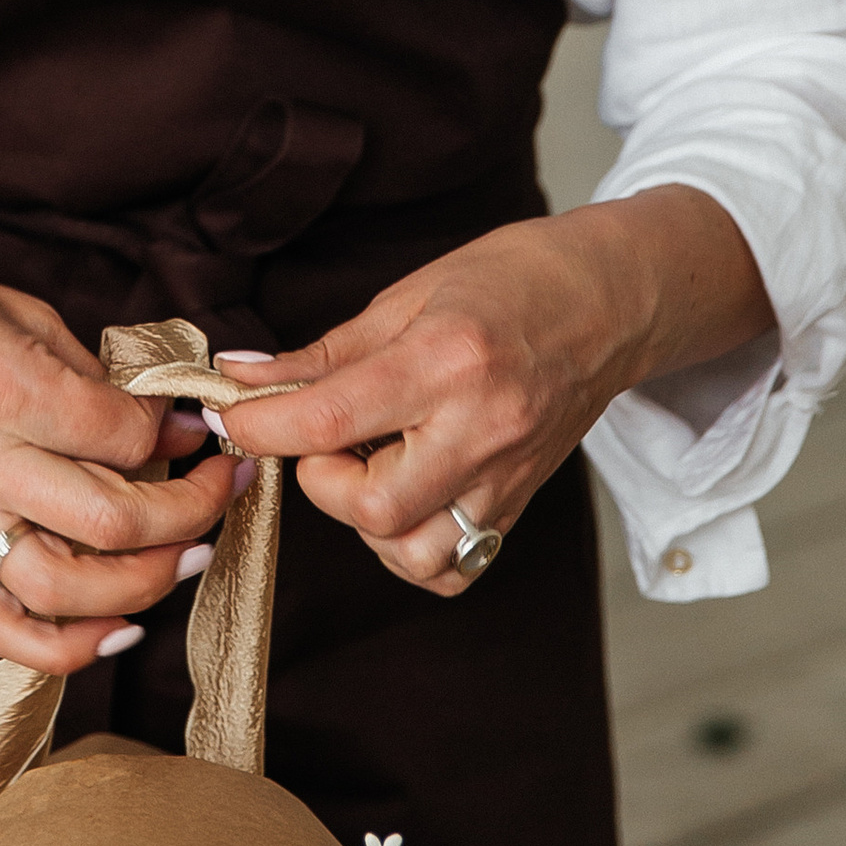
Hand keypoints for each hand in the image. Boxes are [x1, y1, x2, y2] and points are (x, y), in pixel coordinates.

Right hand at [0, 193, 242, 674]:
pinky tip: (116, 628)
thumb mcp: (14, 306)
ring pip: (65, 589)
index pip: (122, 436)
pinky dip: (63, 646)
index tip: (197, 420)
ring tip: (187, 553)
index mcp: (0, 388)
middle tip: (222, 484)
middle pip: (113, 523)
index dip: (179, 430)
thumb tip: (154, 415)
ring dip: (146, 582)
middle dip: (190, 509)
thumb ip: (87, 369)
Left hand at [217, 189, 770, 596]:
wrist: (613, 300)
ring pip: (412, 552)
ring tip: (368, 465)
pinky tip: (403, 498)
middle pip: (370, 505)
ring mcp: (505, 476)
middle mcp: (480, 430)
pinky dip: (412, 548)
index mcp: (446, 362)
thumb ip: (326, 353)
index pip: (330, 419)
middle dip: (321, 478)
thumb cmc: (513, 280)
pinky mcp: (518, 503)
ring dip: (366, 520)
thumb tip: (245, 380)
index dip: (262, 424)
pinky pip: (452, 565)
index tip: (232, 416)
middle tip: (323, 436)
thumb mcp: (409, 294)